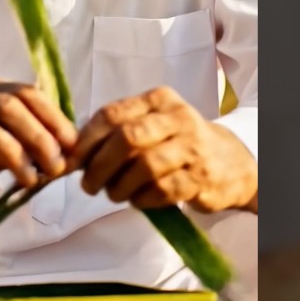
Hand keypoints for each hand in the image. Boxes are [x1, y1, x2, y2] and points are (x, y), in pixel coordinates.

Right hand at [0, 76, 77, 210]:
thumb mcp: (3, 143)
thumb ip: (32, 145)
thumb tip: (70, 158)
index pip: (27, 93)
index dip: (52, 118)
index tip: (72, 146)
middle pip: (6, 106)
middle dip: (36, 137)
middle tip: (55, 167)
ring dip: (10, 153)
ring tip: (28, 181)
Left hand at [71, 86, 256, 212]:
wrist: (229, 162)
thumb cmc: (177, 143)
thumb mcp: (152, 124)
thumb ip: (115, 132)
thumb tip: (70, 153)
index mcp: (159, 100)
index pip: (112, 114)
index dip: (86, 140)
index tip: (72, 161)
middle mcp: (177, 118)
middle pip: (127, 138)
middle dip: (100, 165)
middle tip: (88, 185)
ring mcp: (192, 147)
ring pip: (145, 166)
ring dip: (119, 186)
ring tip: (112, 194)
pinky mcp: (200, 177)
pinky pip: (162, 190)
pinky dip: (142, 199)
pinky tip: (137, 200)